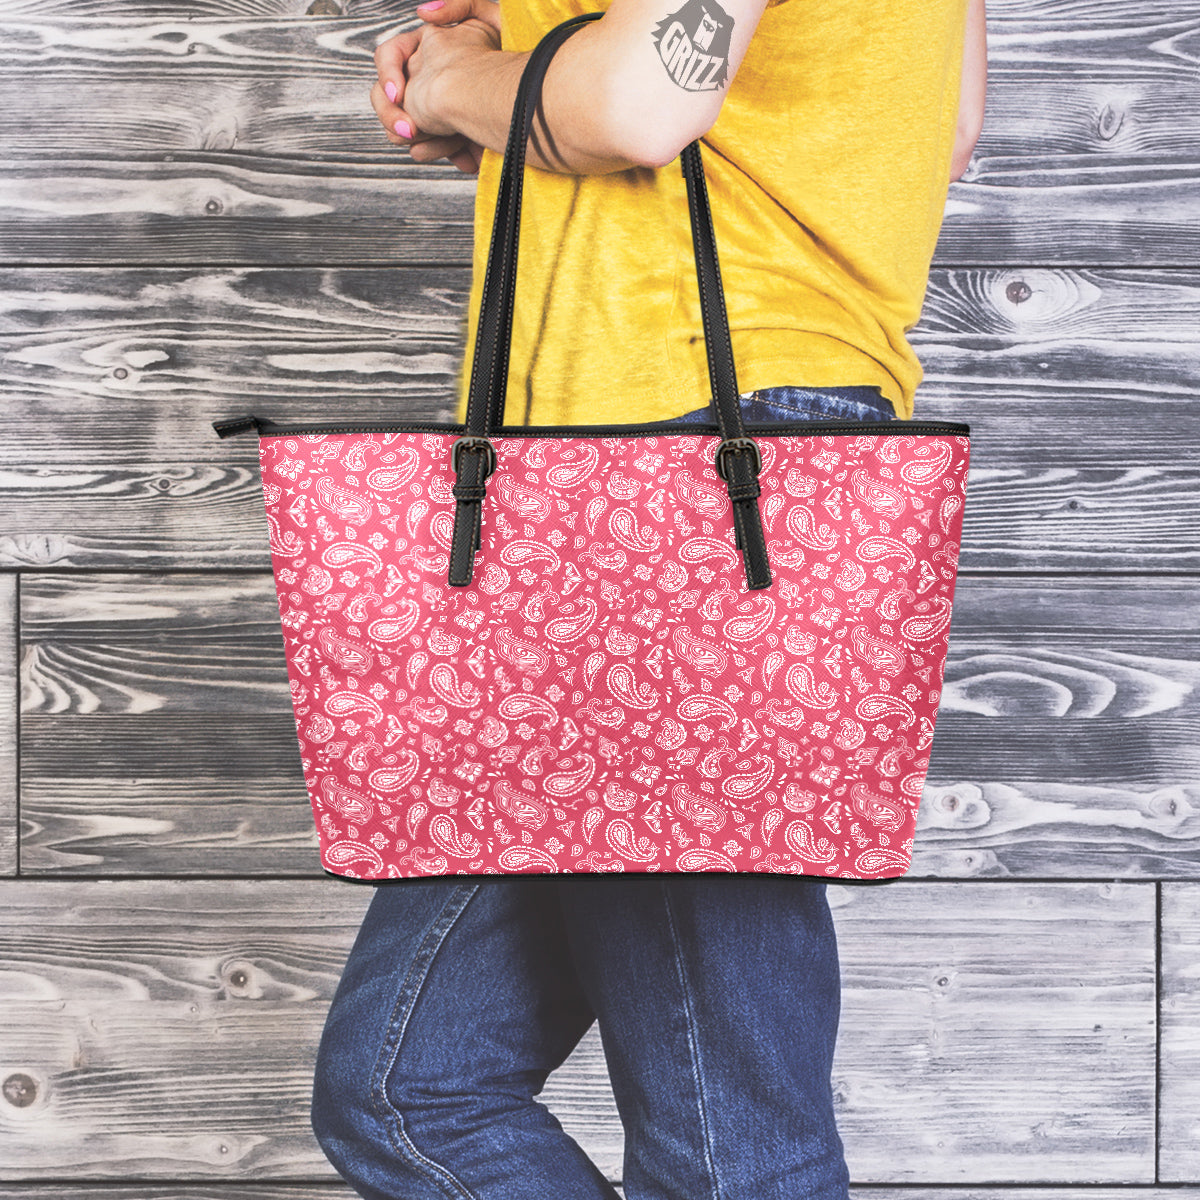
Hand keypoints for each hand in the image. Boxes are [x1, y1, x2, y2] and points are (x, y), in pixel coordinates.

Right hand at [372, 0, 501, 173]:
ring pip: (404, 131)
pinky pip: (429, 151)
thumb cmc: (513, 62)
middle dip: (394, 118)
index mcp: (429, 51)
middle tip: (410, 132)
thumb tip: (423, 13)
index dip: (388, 74)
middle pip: (386, 101)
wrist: (526, 105)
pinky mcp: (448, 137)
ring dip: (425, 140)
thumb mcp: (490, 20)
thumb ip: (459, 6)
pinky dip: (445, 153)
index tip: (400, 95)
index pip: (388, 57)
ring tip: (451, 144)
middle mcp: (426, 81)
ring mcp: (433, 112)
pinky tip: (466, 158)